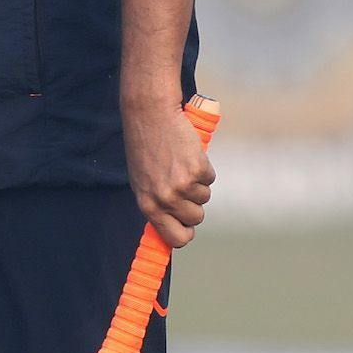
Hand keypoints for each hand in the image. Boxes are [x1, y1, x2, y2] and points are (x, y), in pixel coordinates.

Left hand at [123, 99, 214, 249]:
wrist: (150, 114)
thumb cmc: (144, 145)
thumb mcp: (142, 180)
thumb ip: (156, 202)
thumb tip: (172, 222)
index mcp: (148, 206)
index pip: (175, 238)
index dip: (185, 232)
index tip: (187, 225)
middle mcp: (165, 200)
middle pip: (195, 219)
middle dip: (194, 204)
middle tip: (184, 184)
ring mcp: (182, 186)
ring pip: (205, 197)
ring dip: (199, 182)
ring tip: (182, 163)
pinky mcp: (197, 169)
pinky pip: (210, 178)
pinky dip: (204, 166)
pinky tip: (188, 153)